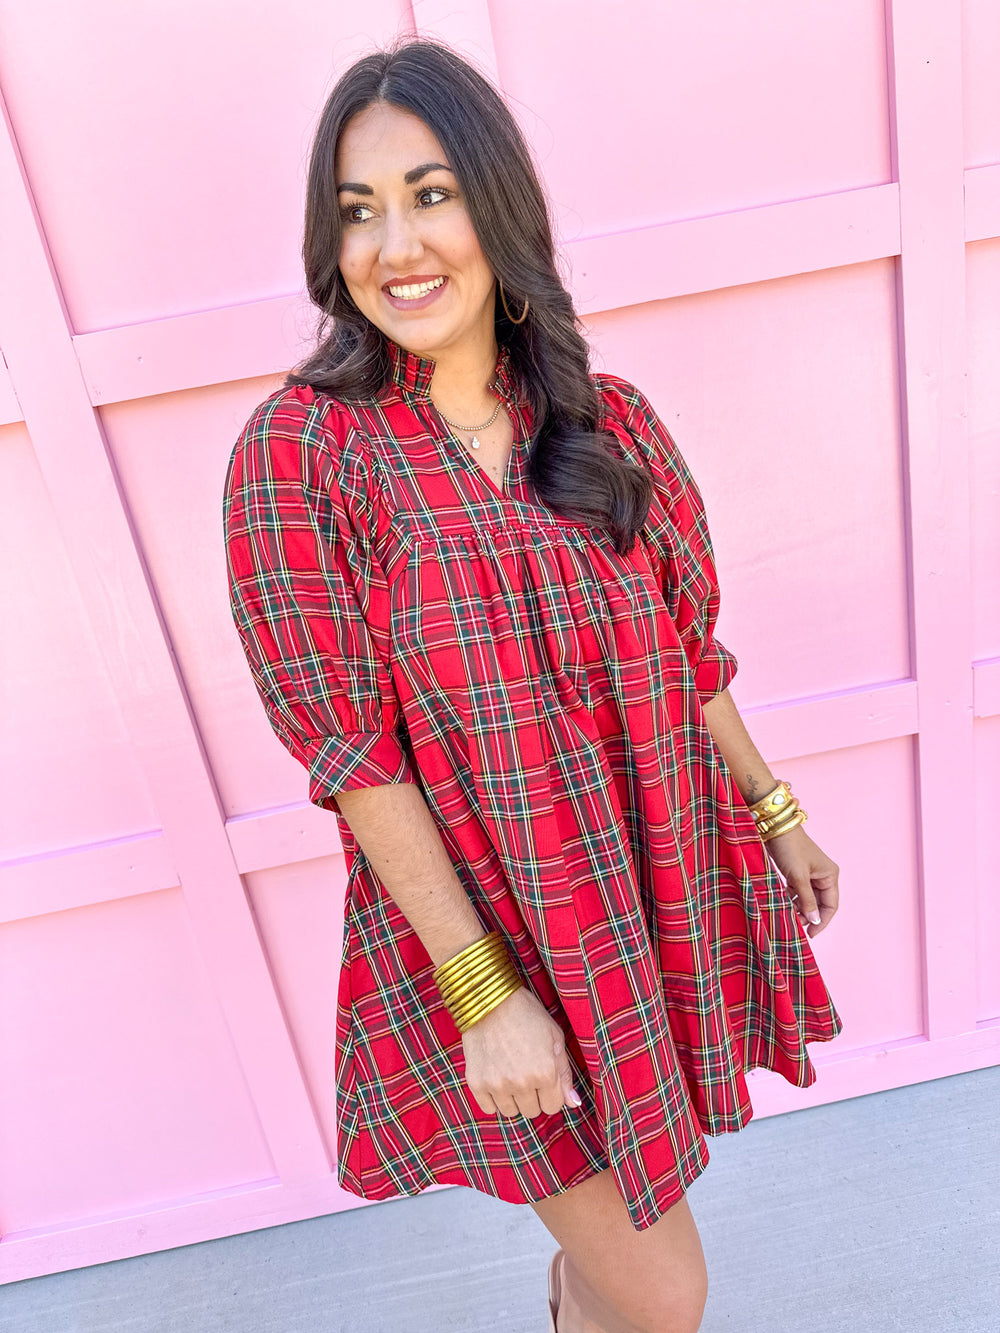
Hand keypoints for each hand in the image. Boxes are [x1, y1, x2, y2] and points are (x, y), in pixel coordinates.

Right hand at [460, 985, 581, 1118]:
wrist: (490, 999)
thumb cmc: (527, 1014)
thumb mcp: (554, 1037)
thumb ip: (564, 1073)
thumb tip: (573, 1103)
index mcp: (545, 1073)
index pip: (554, 1107)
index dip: (551, 1093)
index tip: (544, 1079)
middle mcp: (521, 1083)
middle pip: (532, 1111)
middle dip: (533, 1096)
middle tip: (526, 1072)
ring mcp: (497, 1084)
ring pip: (511, 1112)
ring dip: (513, 1098)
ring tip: (510, 1073)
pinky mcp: (476, 1082)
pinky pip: (489, 1108)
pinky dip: (493, 1098)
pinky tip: (496, 1077)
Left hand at [762, 822, 839, 939]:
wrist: (774, 827)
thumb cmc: (789, 848)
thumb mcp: (798, 877)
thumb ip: (807, 900)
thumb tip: (815, 921)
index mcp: (830, 875)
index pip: (831, 905)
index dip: (822, 921)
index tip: (810, 934)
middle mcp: (823, 875)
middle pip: (819, 903)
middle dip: (809, 915)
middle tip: (796, 925)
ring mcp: (810, 874)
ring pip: (808, 899)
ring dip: (799, 908)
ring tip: (788, 916)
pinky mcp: (798, 872)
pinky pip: (798, 892)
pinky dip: (792, 899)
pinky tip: (783, 904)